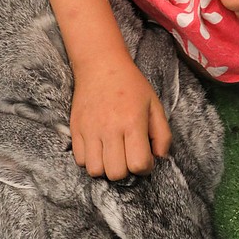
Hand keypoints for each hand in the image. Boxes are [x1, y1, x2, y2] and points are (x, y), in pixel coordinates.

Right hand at [70, 55, 172, 179]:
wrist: (101, 65)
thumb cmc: (131, 85)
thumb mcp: (154, 105)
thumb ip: (163, 134)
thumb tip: (159, 158)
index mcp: (132, 122)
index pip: (138, 164)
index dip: (145, 166)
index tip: (144, 156)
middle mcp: (110, 128)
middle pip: (116, 173)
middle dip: (125, 169)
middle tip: (127, 155)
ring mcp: (90, 129)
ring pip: (95, 171)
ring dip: (106, 167)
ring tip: (112, 153)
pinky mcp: (76, 129)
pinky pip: (80, 160)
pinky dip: (90, 159)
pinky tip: (99, 147)